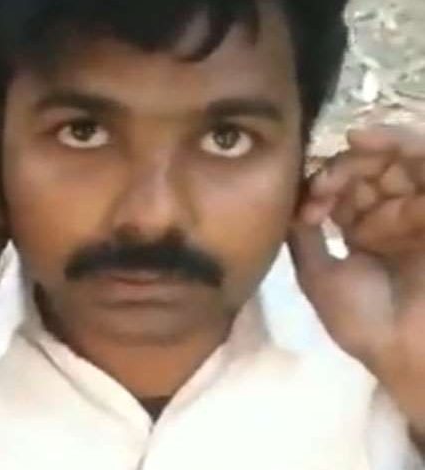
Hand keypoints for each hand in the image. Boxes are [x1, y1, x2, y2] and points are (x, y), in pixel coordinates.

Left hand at [289, 126, 424, 436]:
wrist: (409, 351)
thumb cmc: (366, 322)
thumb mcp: (319, 275)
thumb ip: (304, 237)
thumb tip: (289, 200)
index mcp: (368, 232)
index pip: (343, 191)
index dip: (322, 188)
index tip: (307, 209)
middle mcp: (395, 216)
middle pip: (369, 169)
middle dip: (341, 168)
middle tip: (323, 187)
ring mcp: (421, 210)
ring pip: (395, 159)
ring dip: (366, 152)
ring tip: (346, 153)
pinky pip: (423, 160)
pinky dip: (397, 142)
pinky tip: (364, 138)